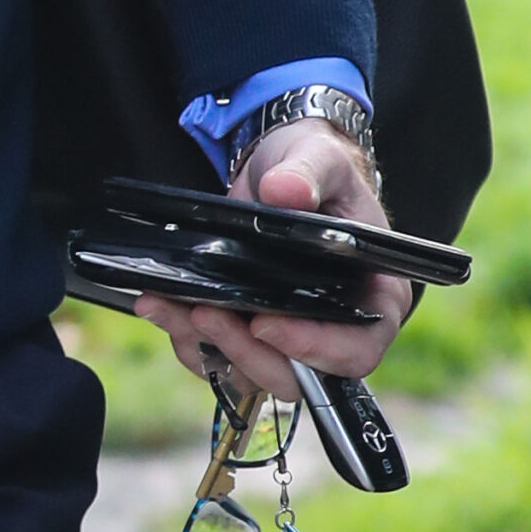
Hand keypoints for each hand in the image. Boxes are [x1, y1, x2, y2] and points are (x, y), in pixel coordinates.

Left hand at [135, 123, 411, 402]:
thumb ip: (308, 173)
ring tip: (170, 306)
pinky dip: (185, 337)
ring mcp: (287, 333)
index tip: (265, 325)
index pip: (356, 350)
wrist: (277, 169)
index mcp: (371, 299)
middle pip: (297, 374)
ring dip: (207, 346)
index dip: (315, 350)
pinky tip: (159, 303)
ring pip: (250, 371)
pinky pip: (217, 355)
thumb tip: (285, 190)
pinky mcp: (247, 329)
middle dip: (246, 352)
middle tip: (205, 314)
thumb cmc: (314, 168)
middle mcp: (333, 328)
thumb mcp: (319, 158)